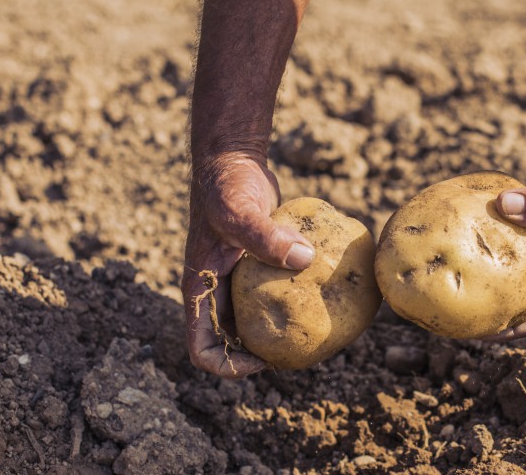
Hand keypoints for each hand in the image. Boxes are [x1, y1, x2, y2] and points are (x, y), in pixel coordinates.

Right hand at [182, 152, 314, 377]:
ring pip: (255, 319)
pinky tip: (325, 295)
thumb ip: (267, 237)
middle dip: (260, 355)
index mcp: (201, 288)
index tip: (260, 361)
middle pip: (233, 341)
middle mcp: (217, 289)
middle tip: (299, 354)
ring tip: (314, 331)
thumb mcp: (239, 212)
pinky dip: (293, 298)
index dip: (227, 365)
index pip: (202, 347)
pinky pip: (274, 291)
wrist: (232, 160)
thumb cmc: (226, 186)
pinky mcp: (259, 264)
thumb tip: (307, 259)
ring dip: (277, 329)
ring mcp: (237, 278)